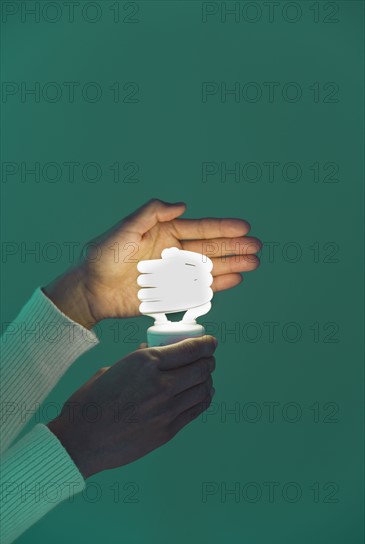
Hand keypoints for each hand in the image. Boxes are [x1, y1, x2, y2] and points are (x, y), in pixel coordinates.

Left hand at [44, 199, 260, 326]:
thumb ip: (152, 213)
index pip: (201, 229)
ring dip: (232, 266)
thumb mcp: (126, 228)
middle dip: (235, 248)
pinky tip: (234, 280)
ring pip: (210, 268)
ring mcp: (175, 274)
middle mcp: (175, 253)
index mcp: (166, 233)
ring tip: (253, 264)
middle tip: (257, 248)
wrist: (91, 289)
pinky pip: (199, 289)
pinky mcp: (172, 294)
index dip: (223, 228)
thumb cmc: (104, 255)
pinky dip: (217, 285)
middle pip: (211, 249)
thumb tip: (182, 205)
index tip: (244, 227)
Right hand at [48, 336, 217, 477]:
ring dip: (207, 380)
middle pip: (201, 368)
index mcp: (145, 362)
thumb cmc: (91, 402)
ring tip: (205, 377)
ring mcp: (166, 409)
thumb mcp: (112, 369)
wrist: (82, 440)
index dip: (206, 344)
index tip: (211, 343)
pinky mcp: (168, 431)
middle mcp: (161, 383)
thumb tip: (150, 350)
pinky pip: (196, 410)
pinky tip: (202, 395)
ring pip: (202, 389)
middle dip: (209, 361)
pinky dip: (204, 399)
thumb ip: (136, 360)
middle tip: (208, 359)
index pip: (189, 349)